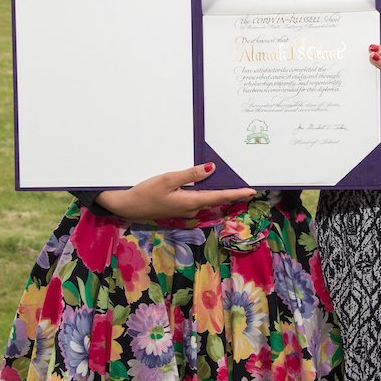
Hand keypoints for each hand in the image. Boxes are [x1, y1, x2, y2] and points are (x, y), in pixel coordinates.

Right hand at [95, 164, 255, 219]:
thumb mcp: (168, 179)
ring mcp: (185, 211)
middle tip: (246, 188)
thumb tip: (211, 169)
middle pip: (216, 199)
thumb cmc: (146, 192)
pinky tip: (207, 187)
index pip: (220, 196)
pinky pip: (198, 201)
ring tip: (232, 186)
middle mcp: (192, 209)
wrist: (128, 207)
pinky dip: (206, 194)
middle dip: (231, 194)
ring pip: (207, 200)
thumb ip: (190, 174)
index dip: (237, 193)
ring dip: (219, 194)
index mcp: (191, 202)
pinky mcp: (179, 209)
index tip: (252, 191)